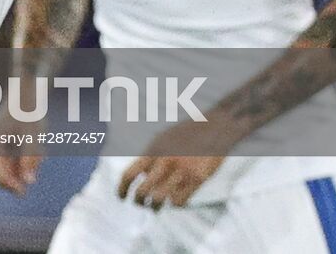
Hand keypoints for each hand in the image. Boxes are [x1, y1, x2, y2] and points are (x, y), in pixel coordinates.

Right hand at [0, 111, 46, 195]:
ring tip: (35, 156)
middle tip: (29, 184)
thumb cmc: (28, 115)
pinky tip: (33, 156)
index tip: (21, 190)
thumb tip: (29, 181)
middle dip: (13, 179)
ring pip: (1, 171)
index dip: (7, 182)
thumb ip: (30, 159)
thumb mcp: (33, 136)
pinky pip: (6, 166)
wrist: (25, 100)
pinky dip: (18, 167)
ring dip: (18, 172)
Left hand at [116, 119, 236, 209]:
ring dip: (155, 207)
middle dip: (139, 202)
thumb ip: (151, 157)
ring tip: (155, 207)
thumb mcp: (163, 140)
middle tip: (141, 204)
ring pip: (159, 200)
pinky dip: (175, 203)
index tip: (121, 197)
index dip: (122, 188)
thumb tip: (141, 175)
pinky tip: (176, 199)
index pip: (129, 174)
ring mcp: (181, 171)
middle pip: (142, 192)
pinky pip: (179, 201)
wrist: (215, 127)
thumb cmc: (187, 134)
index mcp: (153, 150)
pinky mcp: (197, 179)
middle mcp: (165, 161)